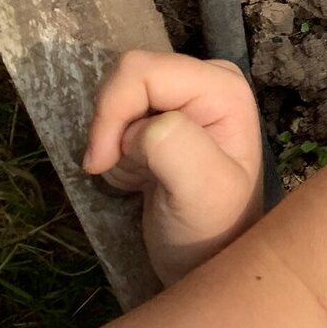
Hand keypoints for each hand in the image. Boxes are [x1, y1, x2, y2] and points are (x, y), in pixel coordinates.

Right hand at [84, 51, 264, 284]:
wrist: (205, 256)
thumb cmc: (211, 228)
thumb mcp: (204, 191)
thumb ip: (176, 147)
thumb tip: (145, 127)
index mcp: (223, 87)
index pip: (141, 70)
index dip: (111, 112)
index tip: (103, 162)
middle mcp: (207, 81)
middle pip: (126, 76)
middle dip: (112, 127)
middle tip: (129, 171)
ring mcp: (185, 97)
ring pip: (116, 98)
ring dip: (113, 141)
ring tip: (141, 175)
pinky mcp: (164, 116)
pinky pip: (116, 118)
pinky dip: (114, 148)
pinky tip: (140, 174)